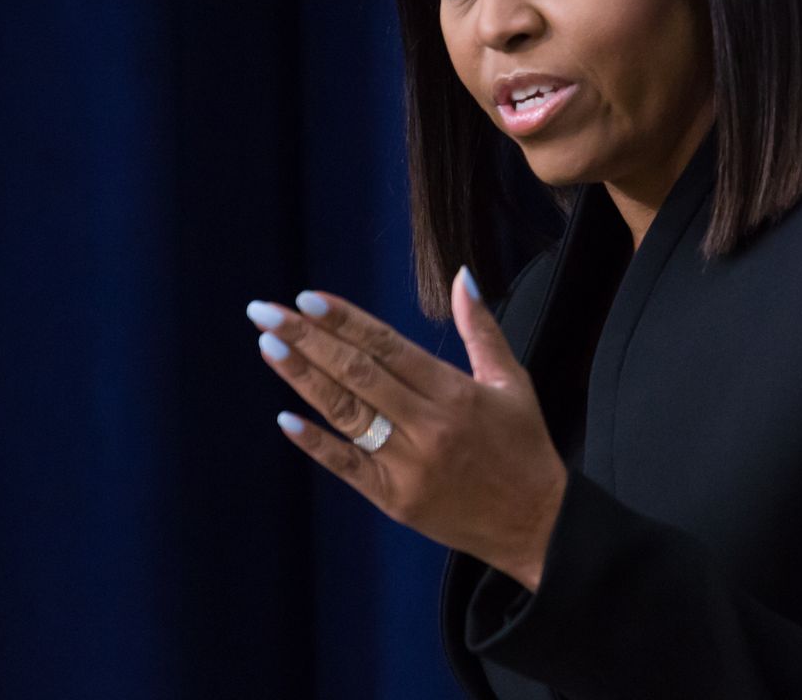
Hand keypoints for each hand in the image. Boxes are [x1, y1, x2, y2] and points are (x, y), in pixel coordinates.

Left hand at [248, 266, 566, 590]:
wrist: (536, 525)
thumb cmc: (523, 447)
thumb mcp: (511, 381)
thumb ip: (481, 329)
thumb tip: (463, 277)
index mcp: (455, 392)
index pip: (388, 346)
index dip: (346, 321)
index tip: (308, 298)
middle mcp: (428, 425)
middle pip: (358, 374)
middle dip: (307, 339)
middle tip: (265, 312)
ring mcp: (408, 465)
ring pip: (346, 413)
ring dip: (303, 379)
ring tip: (269, 347)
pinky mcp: (396, 499)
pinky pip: (348, 467)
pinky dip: (316, 443)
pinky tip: (286, 418)